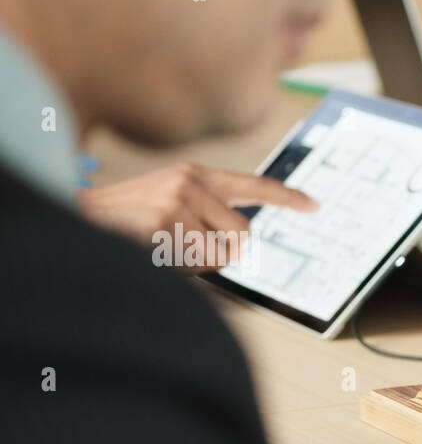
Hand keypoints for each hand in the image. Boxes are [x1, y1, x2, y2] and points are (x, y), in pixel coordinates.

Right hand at [81, 163, 317, 271]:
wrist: (84, 218)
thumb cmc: (134, 219)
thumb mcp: (173, 202)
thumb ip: (211, 214)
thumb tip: (243, 245)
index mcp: (196, 175)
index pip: (253, 184)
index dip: (287, 197)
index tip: (315, 205)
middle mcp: (189, 182)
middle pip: (243, 236)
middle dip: (223, 252)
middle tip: (185, 245)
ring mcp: (175, 202)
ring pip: (220, 255)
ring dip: (197, 263)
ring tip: (164, 247)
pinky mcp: (162, 225)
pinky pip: (195, 263)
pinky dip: (179, 268)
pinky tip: (153, 252)